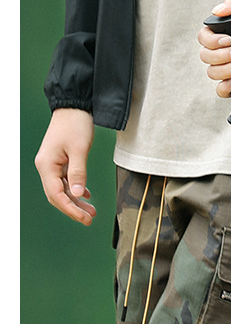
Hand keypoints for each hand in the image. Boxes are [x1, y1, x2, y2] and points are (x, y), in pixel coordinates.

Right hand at [34, 108, 96, 225]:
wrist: (74, 104)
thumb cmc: (75, 123)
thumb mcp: (79, 148)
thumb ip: (78, 173)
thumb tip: (76, 195)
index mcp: (47, 165)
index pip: (56, 195)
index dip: (70, 209)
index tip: (84, 219)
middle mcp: (46, 166)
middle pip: (57, 195)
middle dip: (73, 208)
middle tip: (90, 218)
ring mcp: (52, 163)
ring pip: (62, 188)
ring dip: (75, 199)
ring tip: (91, 210)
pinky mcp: (59, 159)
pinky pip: (65, 179)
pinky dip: (75, 188)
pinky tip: (85, 194)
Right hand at [197, 0, 230, 97]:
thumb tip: (217, 10)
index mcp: (229, 32)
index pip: (204, 36)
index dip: (211, 40)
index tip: (229, 39)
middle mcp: (227, 49)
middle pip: (205, 56)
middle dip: (222, 55)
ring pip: (212, 73)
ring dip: (227, 69)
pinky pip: (220, 90)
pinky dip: (226, 86)